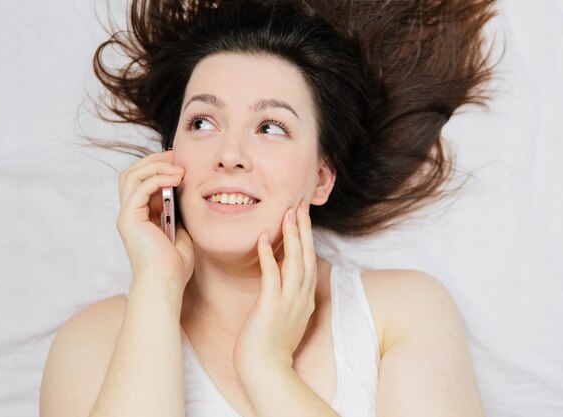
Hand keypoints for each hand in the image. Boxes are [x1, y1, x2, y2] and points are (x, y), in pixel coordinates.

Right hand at [116, 150, 193, 286]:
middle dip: (154, 159)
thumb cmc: (176, 265)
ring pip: (131, 175)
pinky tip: (176, 178)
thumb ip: (179, 212)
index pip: (141, 180)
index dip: (158, 166)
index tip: (181, 162)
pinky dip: (157, 177)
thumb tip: (186, 191)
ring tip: (178, 167)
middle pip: (132, 173)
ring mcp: (127, 216)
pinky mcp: (128, 219)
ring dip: (156, 165)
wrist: (166, 283)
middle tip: (177, 156)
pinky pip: (139, 187)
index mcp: (141, 216)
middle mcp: (130, 213)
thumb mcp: (182, 231)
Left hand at [233, 200, 316, 373]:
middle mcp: (301, 298)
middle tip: (301, 205)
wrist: (265, 369)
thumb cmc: (271, 345)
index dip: (308, 239)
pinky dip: (269, 256)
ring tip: (288, 213)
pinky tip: (264, 238)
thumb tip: (283, 280)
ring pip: (295, 262)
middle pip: (307, 257)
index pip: (310, 263)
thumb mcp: (286, 317)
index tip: (303, 218)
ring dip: (293, 236)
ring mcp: (289, 302)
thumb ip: (288, 297)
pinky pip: (272, 276)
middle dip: (305, 230)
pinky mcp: (271, 307)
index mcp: (305, 299)